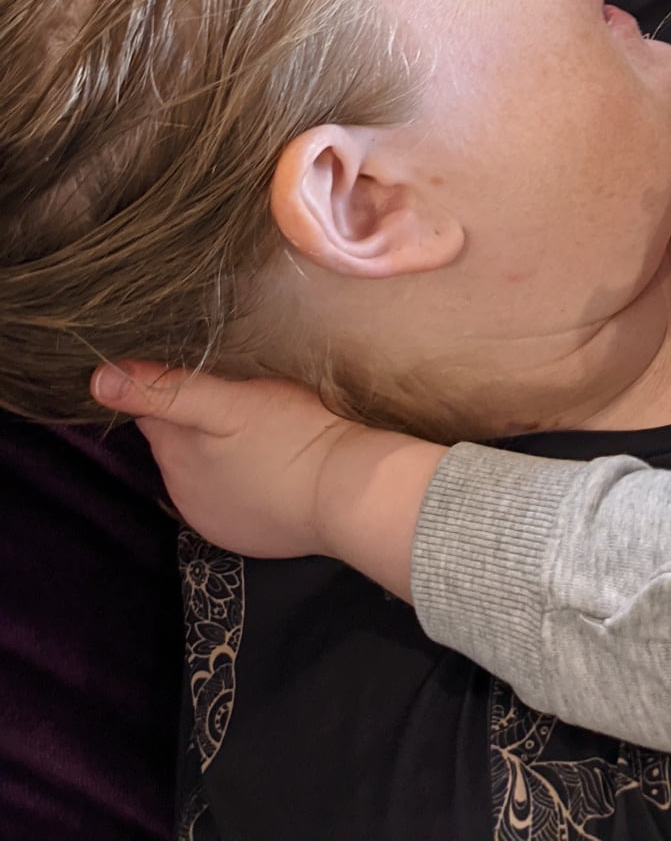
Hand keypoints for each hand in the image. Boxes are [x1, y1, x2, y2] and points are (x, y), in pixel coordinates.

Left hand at [91, 361, 359, 558]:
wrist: (347, 495)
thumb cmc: (290, 437)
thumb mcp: (230, 400)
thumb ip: (165, 388)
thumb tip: (96, 380)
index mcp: (174, 453)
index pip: (148, 410)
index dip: (163, 386)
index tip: (191, 365)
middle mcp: (182, 491)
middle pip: (173, 441)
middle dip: (191, 419)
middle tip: (232, 392)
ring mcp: (213, 518)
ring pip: (199, 470)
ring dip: (214, 451)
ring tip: (253, 428)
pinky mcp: (244, 534)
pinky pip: (227, 498)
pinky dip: (237, 481)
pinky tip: (265, 467)